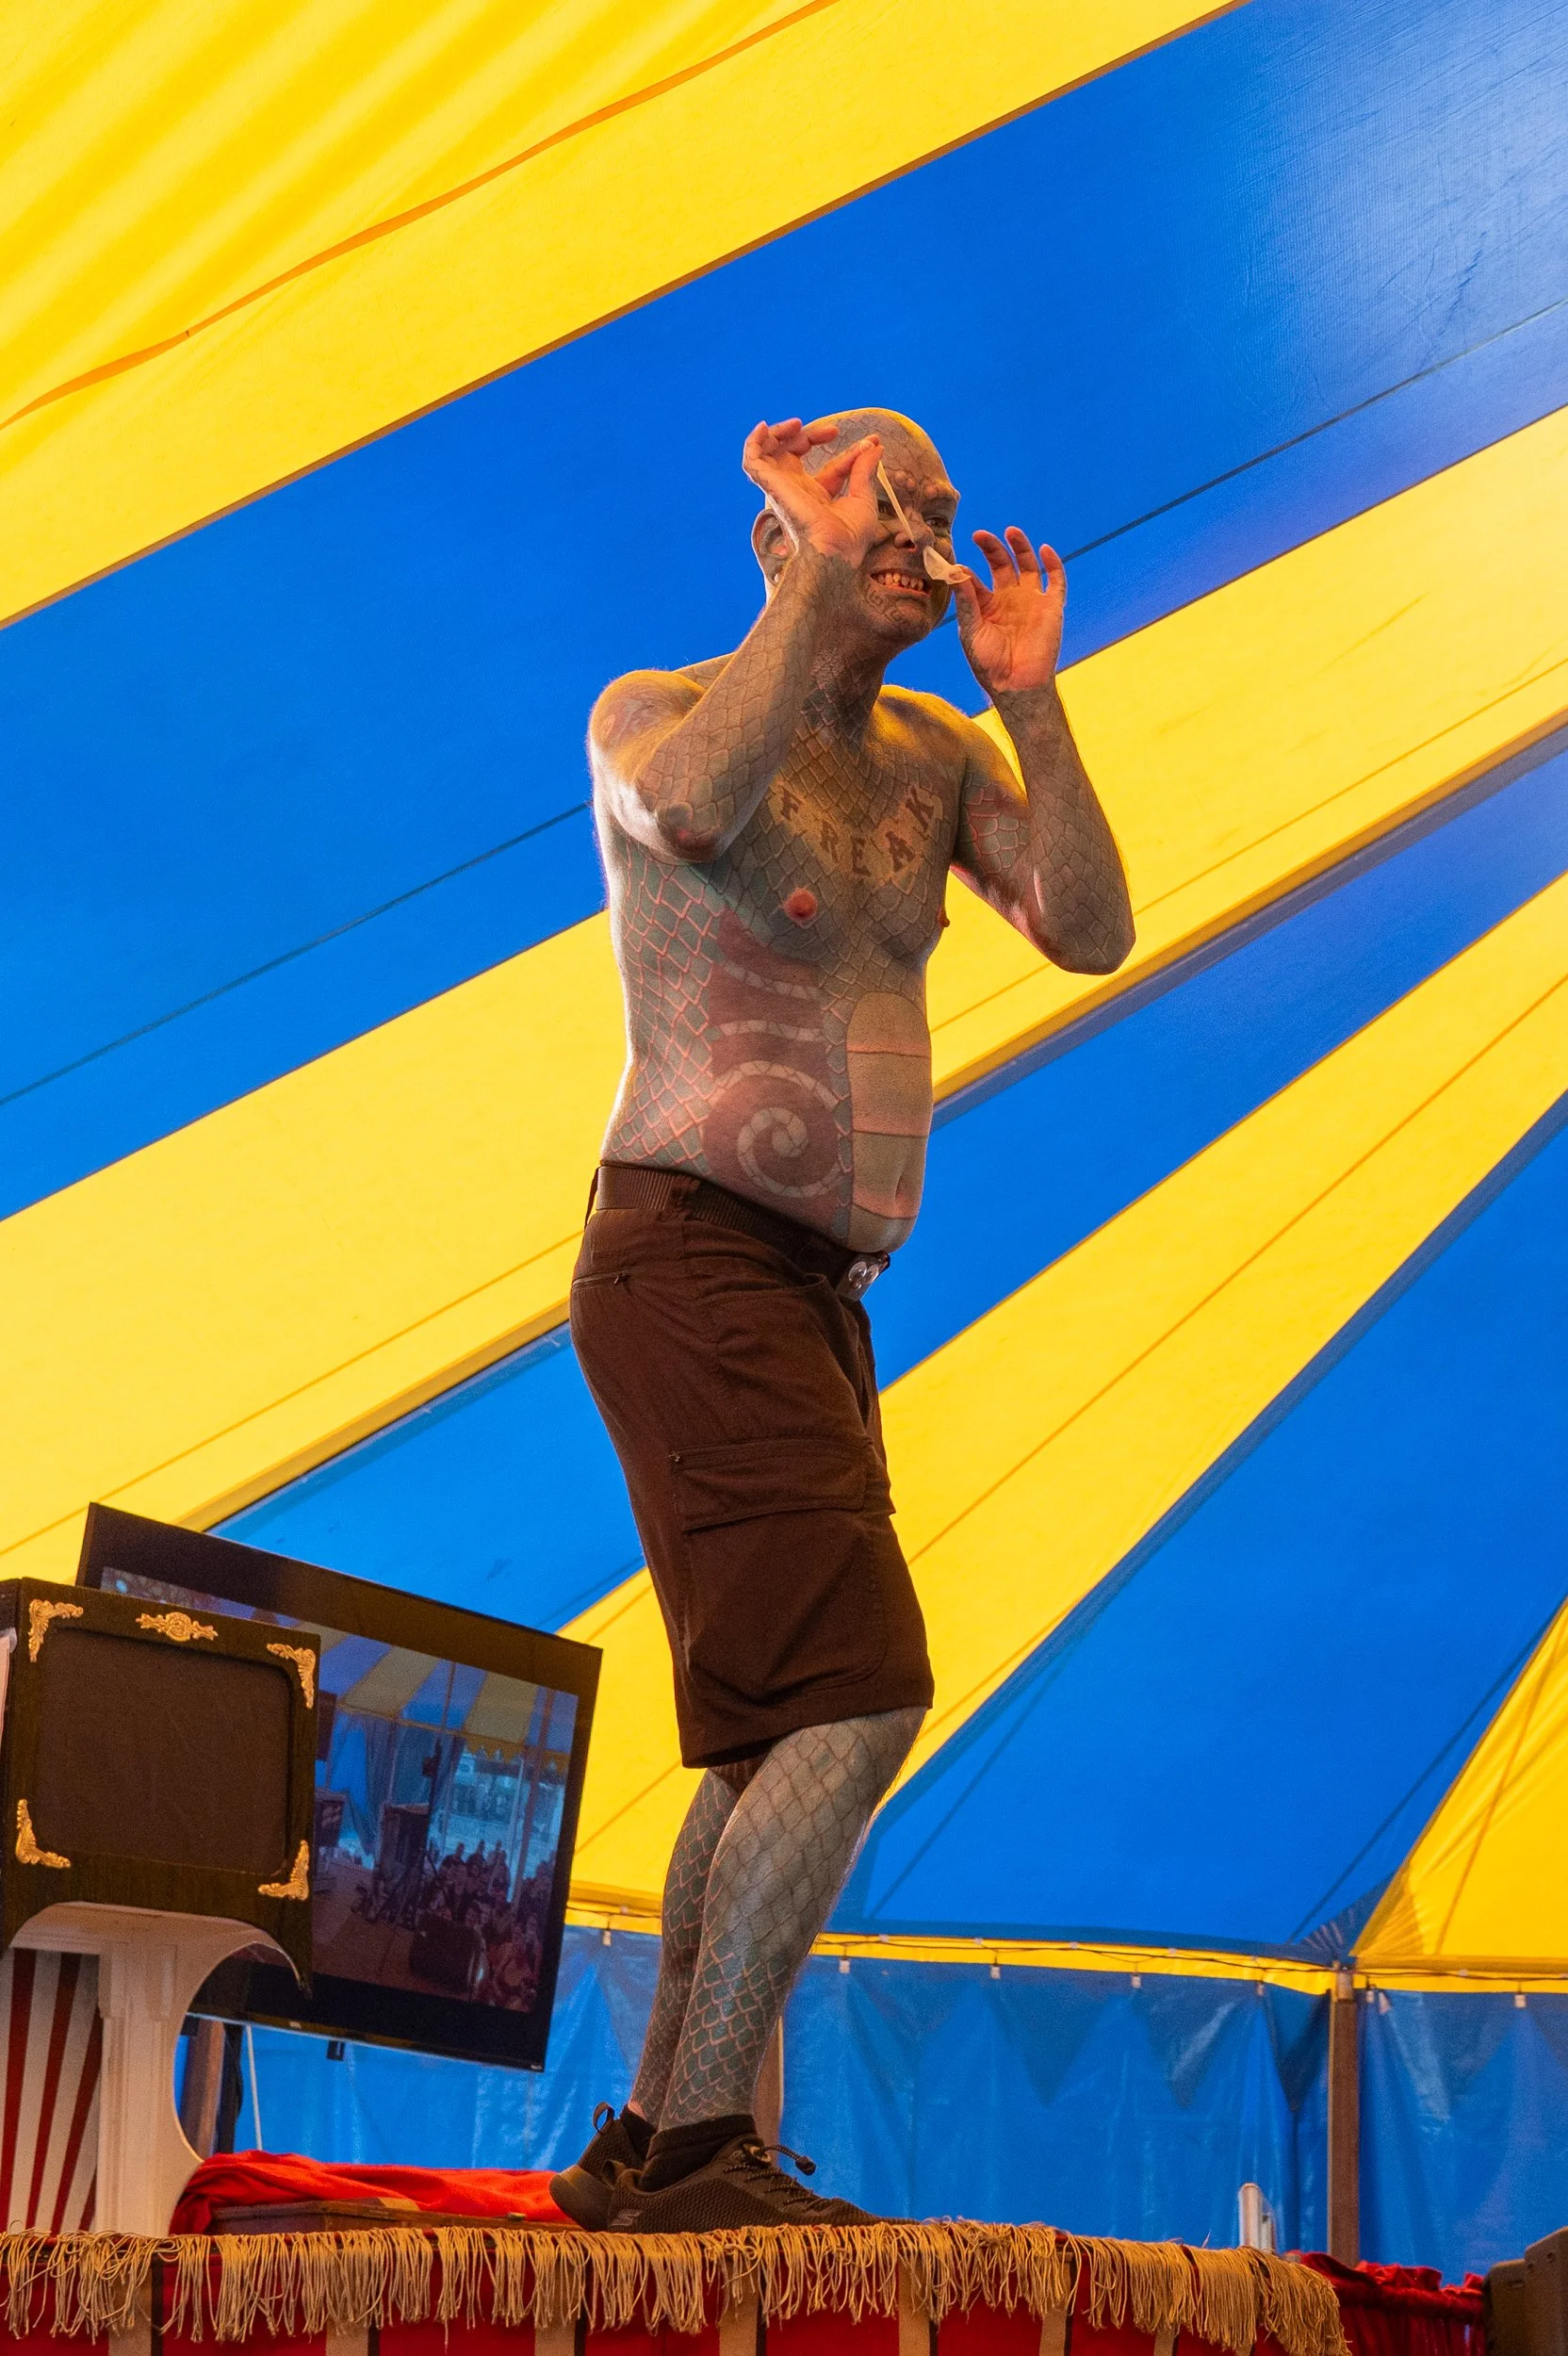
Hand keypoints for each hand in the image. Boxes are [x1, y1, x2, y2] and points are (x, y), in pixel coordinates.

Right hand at [742, 418, 882, 565]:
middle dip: (811, 435)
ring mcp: (783, 489)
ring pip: (769, 454)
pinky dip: (753, 442)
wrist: (835, 552)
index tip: (871, 442)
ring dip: (779, 433)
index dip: (850, 453)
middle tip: (833, 431)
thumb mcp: (863, 497)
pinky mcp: (772, 486)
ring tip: (797, 425)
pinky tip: (764, 427)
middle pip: (794, 455)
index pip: (831, 468)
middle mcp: (797, 492)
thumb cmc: (849, 539)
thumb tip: (875, 445)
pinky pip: (752, 462)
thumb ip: (864, 470)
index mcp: (819, 499)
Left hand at [954, 528, 1065, 695]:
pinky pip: (1056, 581)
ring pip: (1028, 565)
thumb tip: (956, 571)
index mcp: (986, 605)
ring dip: (1020, 547)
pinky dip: (1053, 564)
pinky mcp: (1051, 607)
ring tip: (1010, 532)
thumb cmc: (989, 663)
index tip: (956, 563)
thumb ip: (966, 601)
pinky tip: (1044, 550)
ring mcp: (1031, 601)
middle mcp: (1008, 599)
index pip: (976, 579)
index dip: (967, 569)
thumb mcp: (971, 631)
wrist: (1015, 685)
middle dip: (992, 548)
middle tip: (980, 535)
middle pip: (1002, 564)